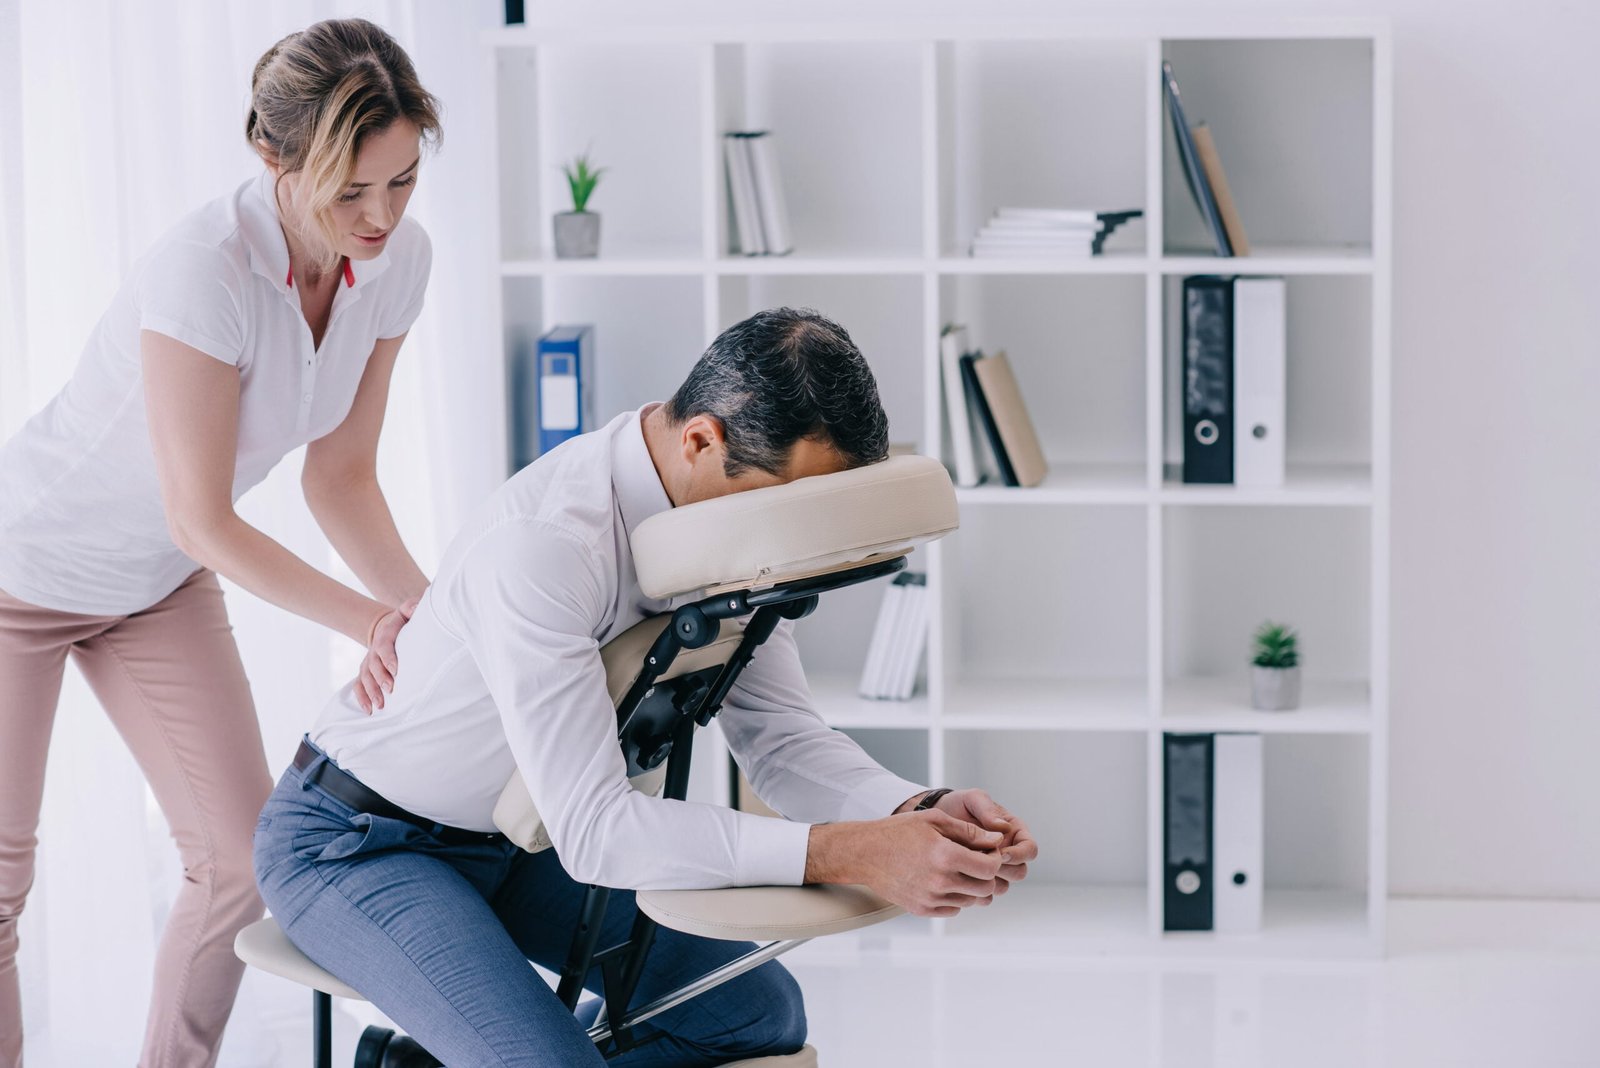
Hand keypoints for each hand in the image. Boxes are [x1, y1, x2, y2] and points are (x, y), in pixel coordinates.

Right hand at [354, 596, 418, 713]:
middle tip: (390, 689)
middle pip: (373, 665)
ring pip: (365, 678)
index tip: (396, 670)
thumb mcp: (408, 610)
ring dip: (371, 692)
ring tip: (379, 705)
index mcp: (385, 636)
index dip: (388, 658)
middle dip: (380, 678)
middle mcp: (373, 651)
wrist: (388, 627)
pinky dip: (361, 698)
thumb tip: (416, 607)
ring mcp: (368, 663)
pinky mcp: (366, 672)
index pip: (384, 646)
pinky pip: (359, 686)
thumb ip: (412, 607)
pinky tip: (368, 711)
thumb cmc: (404, 621)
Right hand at [807, 810, 1005, 917]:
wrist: (865, 853)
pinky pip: (953, 909)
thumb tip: (997, 840)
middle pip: (985, 888)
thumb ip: (969, 832)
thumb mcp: (935, 821)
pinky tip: (943, 880)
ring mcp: (931, 899)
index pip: (990, 868)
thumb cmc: (899, 832)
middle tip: (975, 861)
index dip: (994, 858)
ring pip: (971, 900)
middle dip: (985, 874)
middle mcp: (940, 882)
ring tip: (957, 869)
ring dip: (971, 886)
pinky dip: (955, 897)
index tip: (986, 851)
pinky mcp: (922, 910)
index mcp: (946, 856)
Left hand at [932, 788, 1037, 895]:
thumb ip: (987, 809)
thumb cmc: (958, 805)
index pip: (1030, 849)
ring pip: (1003, 886)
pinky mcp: (978, 881)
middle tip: (983, 863)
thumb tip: (1003, 828)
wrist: (936, 821)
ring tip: (969, 870)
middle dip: (1004, 870)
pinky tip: (961, 879)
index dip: (1019, 855)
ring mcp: (994, 869)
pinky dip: (975, 890)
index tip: (1000, 853)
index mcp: (1014, 833)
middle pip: (1020, 872)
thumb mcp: (973, 799)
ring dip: (989, 882)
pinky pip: (985, 895)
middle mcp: (1008, 853)